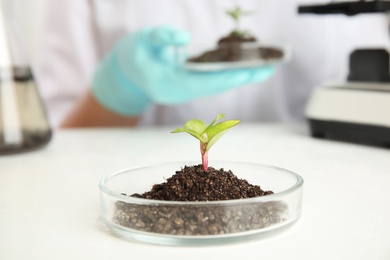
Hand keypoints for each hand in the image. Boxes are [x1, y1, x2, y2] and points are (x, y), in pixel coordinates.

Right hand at [92, 26, 274, 114]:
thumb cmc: (132, 55)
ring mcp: (186, 90)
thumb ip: (162, 38)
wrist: (125, 73)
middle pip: (216, 85)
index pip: (204, 82)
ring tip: (264, 65)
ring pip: (217, 84)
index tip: (252, 71)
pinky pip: (213, 80)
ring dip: (240, 76)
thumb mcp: (142, 41)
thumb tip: (184, 36)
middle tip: (270, 67)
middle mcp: (181, 91)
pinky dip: (229, 73)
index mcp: (168, 84)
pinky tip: (243, 65)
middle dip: (243, 77)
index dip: (229, 76)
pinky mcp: (189, 85)